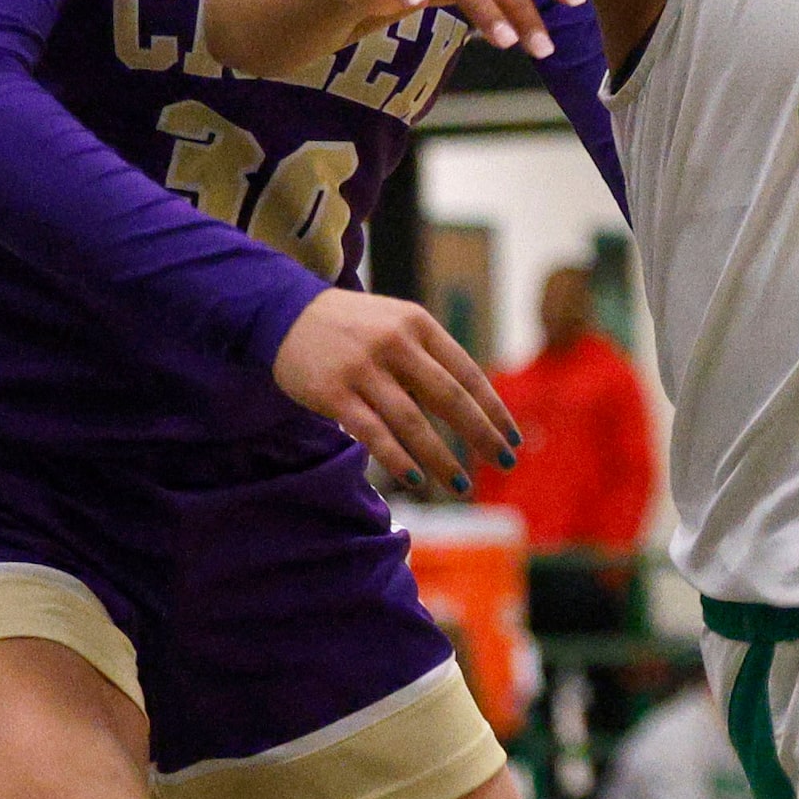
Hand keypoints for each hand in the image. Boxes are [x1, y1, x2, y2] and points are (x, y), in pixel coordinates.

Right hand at [273, 289, 520, 492]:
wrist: (286, 313)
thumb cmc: (355, 327)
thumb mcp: (398, 325)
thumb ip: (430, 360)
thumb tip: (471, 410)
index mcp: (419, 325)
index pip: (467, 373)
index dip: (493, 409)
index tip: (513, 438)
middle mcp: (395, 344)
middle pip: (449, 398)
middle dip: (480, 435)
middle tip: (505, 463)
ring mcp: (363, 369)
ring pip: (412, 422)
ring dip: (441, 458)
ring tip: (461, 485)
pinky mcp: (334, 393)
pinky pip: (372, 432)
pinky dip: (396, 458)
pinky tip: (415, 478)